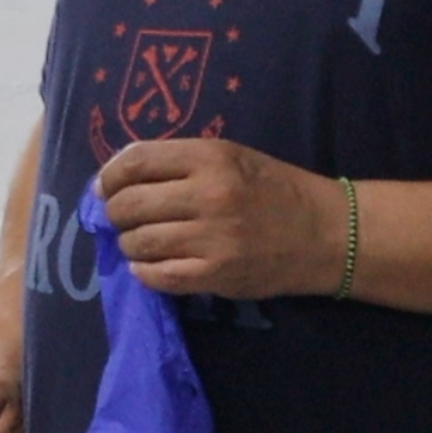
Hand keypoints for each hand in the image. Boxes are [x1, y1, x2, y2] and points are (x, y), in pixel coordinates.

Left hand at [97, 138, 344, 299]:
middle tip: (120, 218)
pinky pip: (157, 276)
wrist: (327, 233)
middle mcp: (209, 195)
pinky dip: (145, 271)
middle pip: (129, 204)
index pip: (135, 161)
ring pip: (138, 242)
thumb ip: (177, 161)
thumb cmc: (272, 189)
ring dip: (129, 243)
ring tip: (140, 241)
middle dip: (114, 213)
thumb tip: (116, 176)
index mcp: (210, 158)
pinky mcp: (217, 275)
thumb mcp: (229, 156)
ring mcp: (213, 238)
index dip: (109, 175)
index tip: (103, 186)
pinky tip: (151, 264)